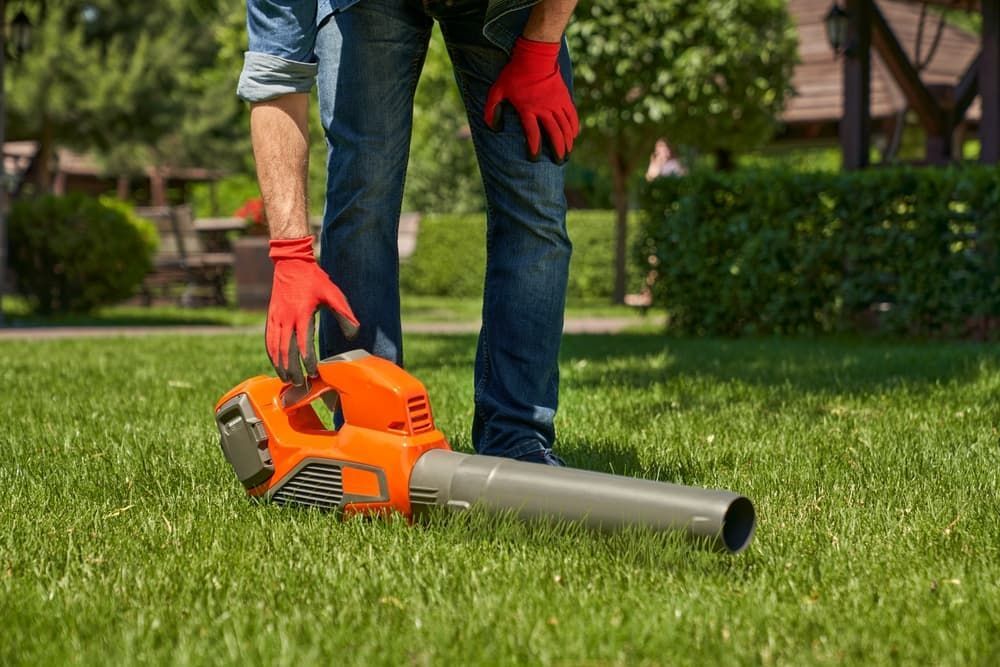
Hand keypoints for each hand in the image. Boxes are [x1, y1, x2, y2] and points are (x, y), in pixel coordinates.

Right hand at [266, 236, 359, 385]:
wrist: (291, 264)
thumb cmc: (315, 280)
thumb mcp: (334, 295)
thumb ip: (345, 315)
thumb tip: (354, 335)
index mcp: (302, 314)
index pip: (304, 344)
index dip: (307, 361)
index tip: (313, 373)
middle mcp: (286, 318)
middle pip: (287, 351)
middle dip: (293, 370)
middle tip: (300, 384)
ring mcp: (276, 318)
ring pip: (275, 348)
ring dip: (280, 366)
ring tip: (288, 379)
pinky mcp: (270, 317)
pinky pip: (269, 340)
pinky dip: (272, 355)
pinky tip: (277, 364)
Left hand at [484, 37, 579, 161]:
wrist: (536, 55)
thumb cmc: (514, 73)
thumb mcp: (498, 90)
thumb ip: (492, 110)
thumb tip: (494, 128)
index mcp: (528, 109)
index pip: (533, 135)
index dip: (534, 148)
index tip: (534, 158)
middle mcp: (545, 109)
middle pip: (555, 134)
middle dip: (557, 150)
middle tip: (558, 162)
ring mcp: (557, 103)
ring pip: (565, 128)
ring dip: (567, 143)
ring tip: (567, 154)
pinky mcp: (564, 97)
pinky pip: (572, 116)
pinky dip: (574, 127)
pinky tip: (574, 136)